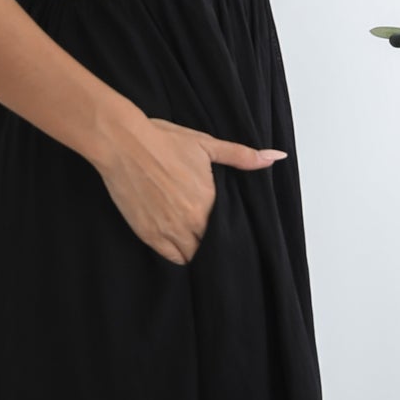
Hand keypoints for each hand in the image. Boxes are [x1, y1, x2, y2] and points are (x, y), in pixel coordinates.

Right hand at [91, 113, 285, 263]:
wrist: (123, 144)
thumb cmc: (163, 141)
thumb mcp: (206, 145)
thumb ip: (242, 156)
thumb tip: (276, 156)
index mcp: (209, 201)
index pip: (229, 230)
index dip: (230, 232)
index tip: (230, 231)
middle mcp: (191, 221)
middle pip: (212, 246)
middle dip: (214, 244)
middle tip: (215, 238)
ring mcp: (168, 230)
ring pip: (193, 256)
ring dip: (197, 252)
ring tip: (198, 243)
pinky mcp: (148, 234)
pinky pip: (172, 258)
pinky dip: (179, 256)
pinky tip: (180, 246)